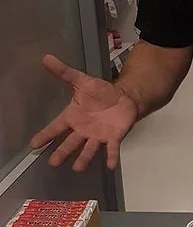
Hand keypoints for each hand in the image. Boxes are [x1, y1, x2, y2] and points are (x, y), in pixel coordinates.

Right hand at [30, 55, 138, 171]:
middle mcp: (83, 130)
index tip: (34, 145)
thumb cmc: (101, 93)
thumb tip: (46, 58)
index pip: (56, 127)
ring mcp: (98, 135)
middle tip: (53, 163)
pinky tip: (110, 165)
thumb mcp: (82, 81)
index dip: (45, 135)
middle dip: (62, 152)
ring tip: (77, 168)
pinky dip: (111, 157)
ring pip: (89, 149)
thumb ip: (65, 73)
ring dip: (84, 158)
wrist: (123, 98)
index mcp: (73, 117)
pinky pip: (112, 149)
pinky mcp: (114, 137)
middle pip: (70, 142)